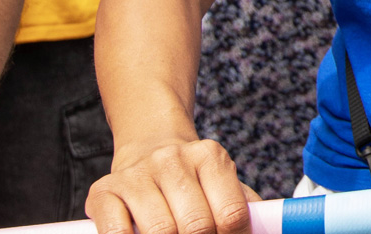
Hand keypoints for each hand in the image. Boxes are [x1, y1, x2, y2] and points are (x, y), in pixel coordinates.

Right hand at [87, 137, 259, 233]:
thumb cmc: (193, 179)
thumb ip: (243, 207)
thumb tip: (267, 230)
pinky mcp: (104, 191)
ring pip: (161, 232)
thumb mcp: (223, 183)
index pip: (232, 213)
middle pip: (197, 226)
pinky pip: (118, 233)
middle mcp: (173, 160)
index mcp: (210, 157)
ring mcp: (137, 175)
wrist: (148, 145)